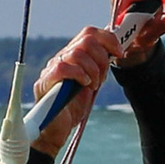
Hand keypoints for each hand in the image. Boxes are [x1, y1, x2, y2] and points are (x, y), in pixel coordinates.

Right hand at [31, 26, 121, 152]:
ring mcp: (51, 68)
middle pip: (87, 39)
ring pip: (77, 53)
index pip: (90, 33)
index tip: (119, 53)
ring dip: (93, 70)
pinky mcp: (45, 81)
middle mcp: (61, 57)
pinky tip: (83, 85)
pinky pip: (63, 68)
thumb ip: (99, 67)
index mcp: (73, 55)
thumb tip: (115, 52)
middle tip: (102, 78)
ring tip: (92, 86)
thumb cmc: (72, 108)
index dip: (108, 39)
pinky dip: (79, 75)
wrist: (55, 130)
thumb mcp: (92, 83)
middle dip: (102, 58)